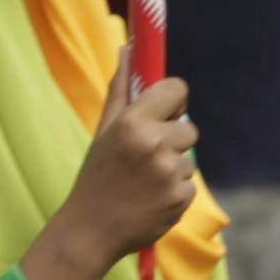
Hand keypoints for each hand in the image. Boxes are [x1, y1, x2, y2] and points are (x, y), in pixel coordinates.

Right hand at [57, 49, 200, 265]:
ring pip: (189, 159)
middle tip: (145, 157)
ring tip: (143, 183)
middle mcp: (154, 144)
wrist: (90, 231)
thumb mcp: (104, 132)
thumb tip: (127, 49)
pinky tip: (150, 199)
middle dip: (173, 139)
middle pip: (188, 127)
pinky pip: (188, 185)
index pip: (177, 89)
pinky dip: (173, 192)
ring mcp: (169, 173)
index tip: (164, 111)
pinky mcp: (180, 198)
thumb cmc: (96, 177)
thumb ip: (120, 90)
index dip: (173, 99)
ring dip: (172, 168)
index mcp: (133, 122)